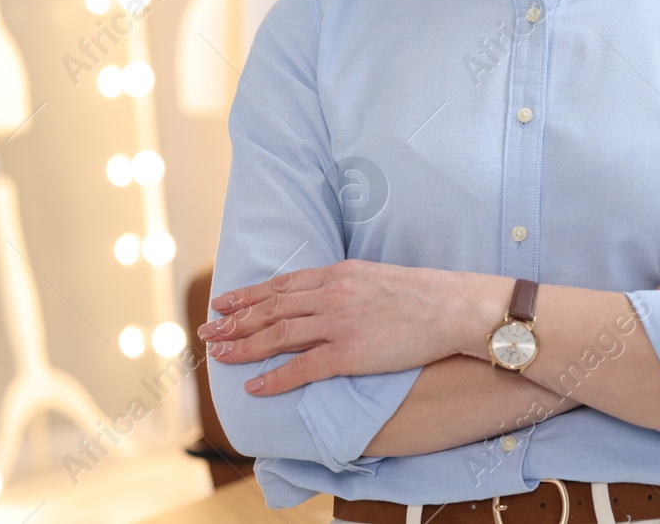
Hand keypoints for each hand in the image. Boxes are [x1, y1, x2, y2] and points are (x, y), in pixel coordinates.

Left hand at [199, 259, 467, 394]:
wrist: (453, 307)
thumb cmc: (422, 294)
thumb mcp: (376, 276)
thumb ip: (345, 284)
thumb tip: (323, 294)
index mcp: (338, 273)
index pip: (281, 285)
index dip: (248, 295)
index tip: (223, 303)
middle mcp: (332, 295)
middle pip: (271, 309)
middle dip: (234, 321)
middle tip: (206, 331)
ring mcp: (339, 324)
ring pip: (278, 335)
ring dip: (244, 346)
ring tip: (219, 355)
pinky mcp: (351, 353)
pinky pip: (303, 368)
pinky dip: (275, 378)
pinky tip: (255, 386)